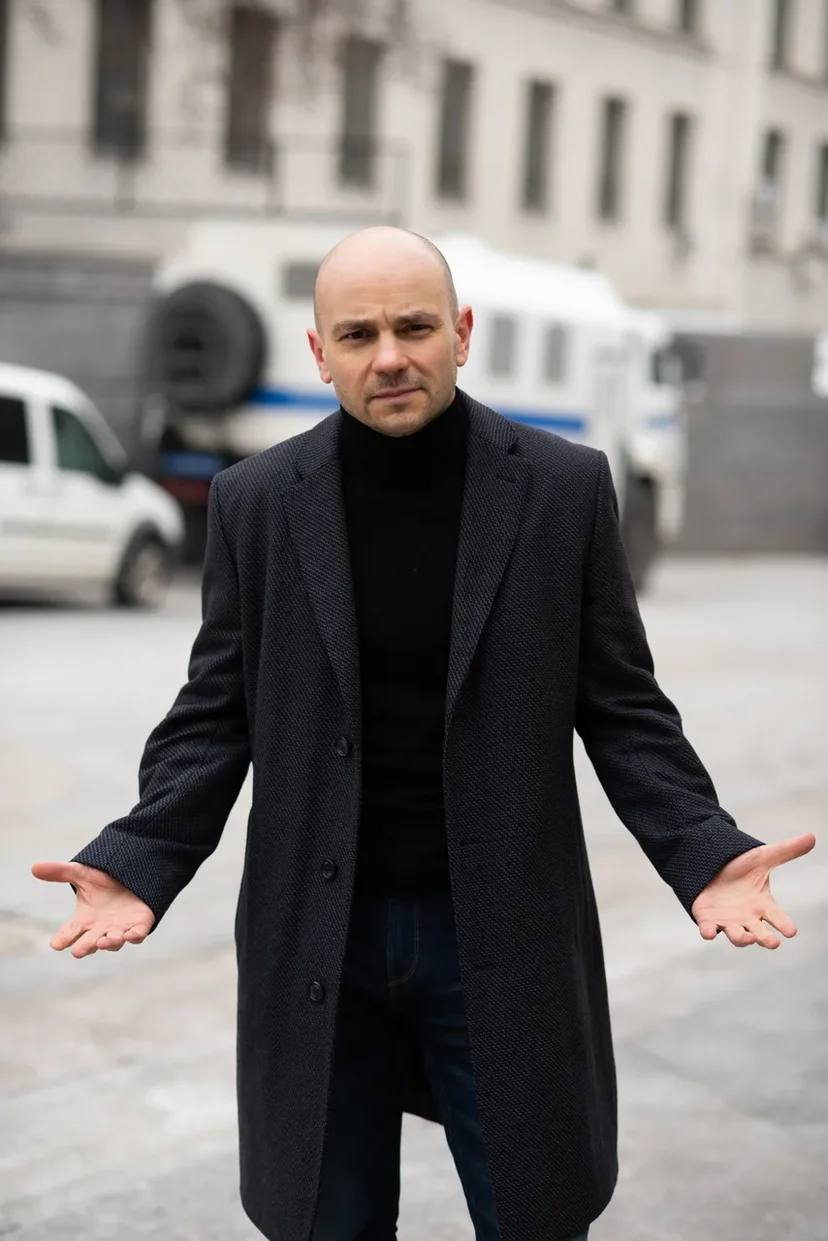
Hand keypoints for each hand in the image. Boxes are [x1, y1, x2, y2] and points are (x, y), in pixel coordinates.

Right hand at [31, 860, 155, 957]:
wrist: (132, 878)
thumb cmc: (103, 882)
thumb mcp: (82, 873)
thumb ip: (60, 872)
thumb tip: (34, 866)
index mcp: (83, 920)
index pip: (68, 933)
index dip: (62, 939)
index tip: (56, 943)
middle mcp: (100, 929)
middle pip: (89, 943)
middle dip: (85, 947)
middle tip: (78, 951)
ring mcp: (119, 929)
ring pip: (113, 942)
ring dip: (109, 943)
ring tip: (104, 940)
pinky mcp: (139, 925)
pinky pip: (137, 935)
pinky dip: (134, 937)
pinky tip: (131, 935)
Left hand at [691, 832, 815, 948]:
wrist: (711, 867)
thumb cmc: (740, 868)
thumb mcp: (763, 857)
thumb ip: (787, 851)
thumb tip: (812, 837)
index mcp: (763, 904)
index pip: (778, 917)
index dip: (785, 925)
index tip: (791, 931)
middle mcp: (748, 917)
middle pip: (759, 933)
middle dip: (766, 939)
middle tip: (773, 943)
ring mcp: (728, 921)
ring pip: (737, 936)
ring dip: (742, 939)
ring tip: (748, 938)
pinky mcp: (708, 920)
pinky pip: (708, 930)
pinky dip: (708, 932)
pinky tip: (708, 932)